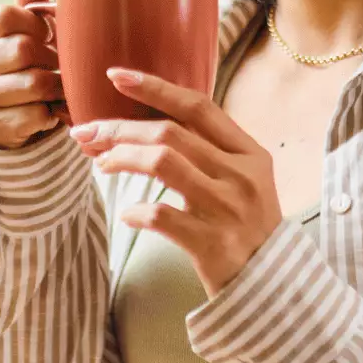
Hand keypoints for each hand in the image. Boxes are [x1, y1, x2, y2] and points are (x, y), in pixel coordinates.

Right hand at [0, 0, 67, 149]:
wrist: (9, 118)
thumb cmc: (24, 65)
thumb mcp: (27, 32)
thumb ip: (30, 3)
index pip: (7, 16)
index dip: (37, 25)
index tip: (48, 36)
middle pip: (24, 50)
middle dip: (53, 59)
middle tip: (64, 66)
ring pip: (33, 84)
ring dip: (58, 88)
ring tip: (63, 88)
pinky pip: (35, 115)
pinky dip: (52, 114)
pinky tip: (52, 110)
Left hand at [69, 68, 281, 296]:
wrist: (274, 286)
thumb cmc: (248, 227)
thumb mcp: (243, 180)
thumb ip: (206, 152)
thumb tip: (142, 126)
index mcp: (249, 153)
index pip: (198, 106)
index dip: (155, 87)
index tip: (116, 76)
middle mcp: (240, 175)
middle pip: (170, 133)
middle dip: (120, 128)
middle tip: (88, 132)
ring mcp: (227, 209)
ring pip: (162, 163)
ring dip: (123, 158)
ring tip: (102, 164)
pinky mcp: (212, 243)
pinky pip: (160, 216)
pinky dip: (135, 212)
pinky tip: (127, 215)